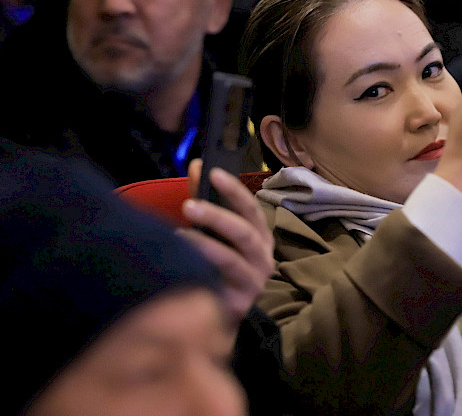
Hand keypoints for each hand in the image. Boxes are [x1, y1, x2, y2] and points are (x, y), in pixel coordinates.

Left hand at [177, 159, 274, 320]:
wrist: (216, 317)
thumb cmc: (217, 268)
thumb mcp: (214, 231)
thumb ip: (205, 200)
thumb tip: (196, 164)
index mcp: (260, 238)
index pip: (252, 209)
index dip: (234, 191)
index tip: (213, 172)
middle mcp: (263, 259)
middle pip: (245, 233)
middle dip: (218, 216)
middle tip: (189, 205)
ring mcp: (253, 283)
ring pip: (232, 260)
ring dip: (205, 244)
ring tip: (178, 234)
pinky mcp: (239, 304)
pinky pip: (218, 285)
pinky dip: (200, 270)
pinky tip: (181, 263)